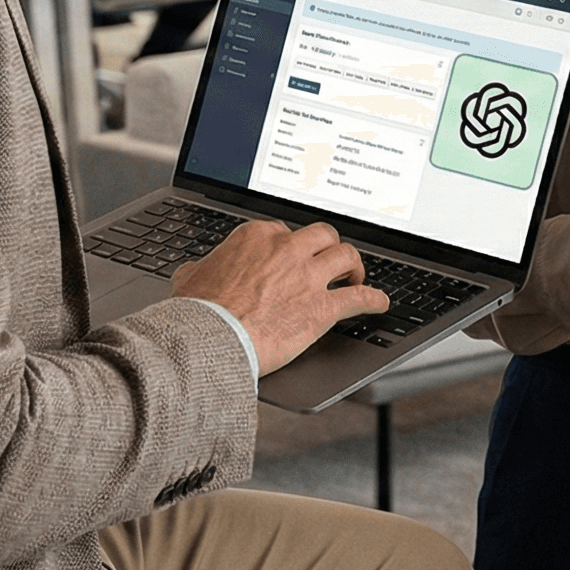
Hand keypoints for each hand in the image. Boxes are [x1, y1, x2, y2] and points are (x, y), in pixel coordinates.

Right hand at [172, 219, 389, 375]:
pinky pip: (360, 297)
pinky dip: (374, 299)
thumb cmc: (198, 312)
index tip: (292, 257)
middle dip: (328, 246)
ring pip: (346, 255)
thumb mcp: (190, 278)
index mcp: (256, 237)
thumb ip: (202, 269)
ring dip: (354, 266)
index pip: (283, 231)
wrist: (210, 339)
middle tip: (329, 260)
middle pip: (321, 235)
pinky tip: (380, 304)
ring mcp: (307, 276)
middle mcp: (286, 249)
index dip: (290, 246)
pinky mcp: (322, 308)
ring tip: (355, 276)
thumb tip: (197, 272)